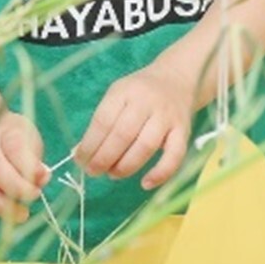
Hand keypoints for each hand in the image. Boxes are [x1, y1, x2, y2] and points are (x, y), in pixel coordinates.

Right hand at [0, 108, 47, 235]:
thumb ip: (34, 157)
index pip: (14, 147)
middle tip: (34, 197)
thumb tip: (42, 178)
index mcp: (2, 129)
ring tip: (21, 215)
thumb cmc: (8, 134)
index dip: (29, 166)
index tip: (43, 178)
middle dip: (16, 188)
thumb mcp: (27, 135)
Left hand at [76, 60, 196, 189]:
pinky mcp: (183, 131)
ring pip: (145, 147)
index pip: (103, 121)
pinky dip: (160, 173)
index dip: (89, 145)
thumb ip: (103, 122)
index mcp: (125, 91)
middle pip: (122, 135)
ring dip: (125, 167)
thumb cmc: (140, 91)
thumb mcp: (118, 96)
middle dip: (103, 159)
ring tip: (112, 174)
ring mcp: (167, 117)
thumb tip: (83, 154)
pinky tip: (145, 184)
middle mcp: (147, 102)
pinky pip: (174, 156)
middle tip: (93, 171)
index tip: (80, 160)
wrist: (176, 79)